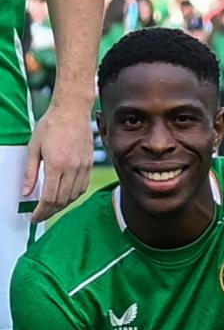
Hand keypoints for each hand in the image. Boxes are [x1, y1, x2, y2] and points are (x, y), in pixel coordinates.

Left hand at [23, 102, 92, 221]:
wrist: (72, 112)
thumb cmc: (51, 126)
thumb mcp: (33, 148)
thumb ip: (30, 173)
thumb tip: (27, 192)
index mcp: (56, 165)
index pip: (50, 197)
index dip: (41, 211)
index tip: (34, 217)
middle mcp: (72, 169)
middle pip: (62, 200)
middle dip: (50, 211)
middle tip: (41, 216)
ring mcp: (83, 167)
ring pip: (74, 196)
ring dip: (62, 205)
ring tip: (51, 207)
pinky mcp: (89, 164)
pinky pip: (82, 187)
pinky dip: (73, 195)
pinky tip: (65, 195)